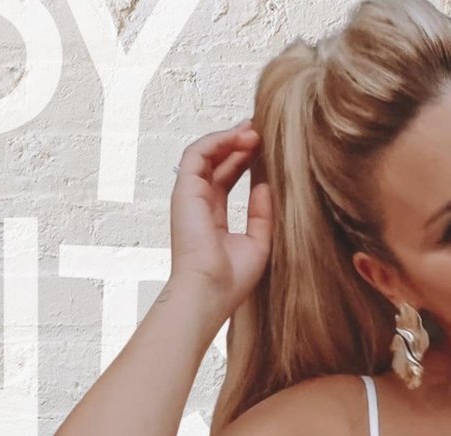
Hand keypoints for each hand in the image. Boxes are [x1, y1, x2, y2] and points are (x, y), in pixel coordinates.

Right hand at [168, 119, 272, 316]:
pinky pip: (196, 153)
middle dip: (237, 143)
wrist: (210, 291)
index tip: (265, 146)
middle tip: (261, 129)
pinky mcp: (184, 190)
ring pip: (205, 153)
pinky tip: (239, 136)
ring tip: (254, 130)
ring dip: (229, 138)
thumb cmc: (230, 280)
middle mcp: (199, 205)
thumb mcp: (258, 242)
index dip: (244, 159)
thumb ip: (262, 214)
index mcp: (213, 219)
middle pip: (216, 162)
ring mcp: (189, 196)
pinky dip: (217, 140)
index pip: (226, 178)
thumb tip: (265, 185)